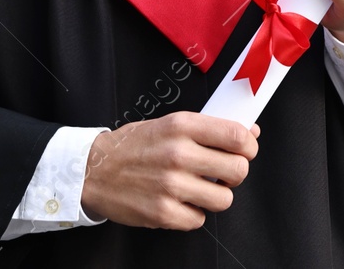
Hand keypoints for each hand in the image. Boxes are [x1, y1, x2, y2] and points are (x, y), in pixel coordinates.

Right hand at [81, 112, 257, 229]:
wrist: (93, 170)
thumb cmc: (134, 145)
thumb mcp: (170, 124)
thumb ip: (209, 129)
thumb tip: (249, 133)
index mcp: (183, 126)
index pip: (237, 136)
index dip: (249, 146)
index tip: (246, 151)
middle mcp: (178, 154)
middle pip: (238, 170)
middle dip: (235, 173)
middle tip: (223, 173)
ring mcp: (170, 186)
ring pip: (224, 199)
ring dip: (216, 196)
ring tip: (201, 189)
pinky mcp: (162, 213)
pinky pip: (199, 219)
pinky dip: (194, 213)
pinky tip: (182, 201)